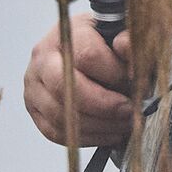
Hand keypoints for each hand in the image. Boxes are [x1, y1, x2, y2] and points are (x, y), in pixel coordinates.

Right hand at [23, 18, 133, 147]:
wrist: (85, 50)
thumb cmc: (107, 43)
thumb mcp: (122, 34)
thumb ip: (129, 40)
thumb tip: (125, 48)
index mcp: (67, 34)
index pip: (87, 56)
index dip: (116, 74)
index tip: (138, 84)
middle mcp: (43, 58)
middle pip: (65, 87)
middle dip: (104, 105)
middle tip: (130, 111)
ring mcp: (34, 85)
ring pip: (60, 114)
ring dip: (99, 125)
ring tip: (125, 124)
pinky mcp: (34, 108)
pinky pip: (56, 132)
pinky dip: (87, 138)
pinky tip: (109, 133)